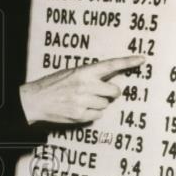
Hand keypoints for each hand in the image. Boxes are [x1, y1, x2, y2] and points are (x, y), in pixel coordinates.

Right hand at [19, 56, 144, 124]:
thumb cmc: (52, 85)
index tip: (141, 60)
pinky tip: (80, 109)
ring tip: (83, 101)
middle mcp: (85, 86)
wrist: (34, 100)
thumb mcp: (70, 73)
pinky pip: (97, 115)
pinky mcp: (80, 115)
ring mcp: (83, 102)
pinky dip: (92, 113)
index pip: (110, 65)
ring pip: (105, 104)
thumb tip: (108, 77)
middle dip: (112, 92)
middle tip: (104, 92)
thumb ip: (88, 75)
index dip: (127, 62)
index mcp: (83, 72)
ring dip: (99, 103)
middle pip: (114, 91)